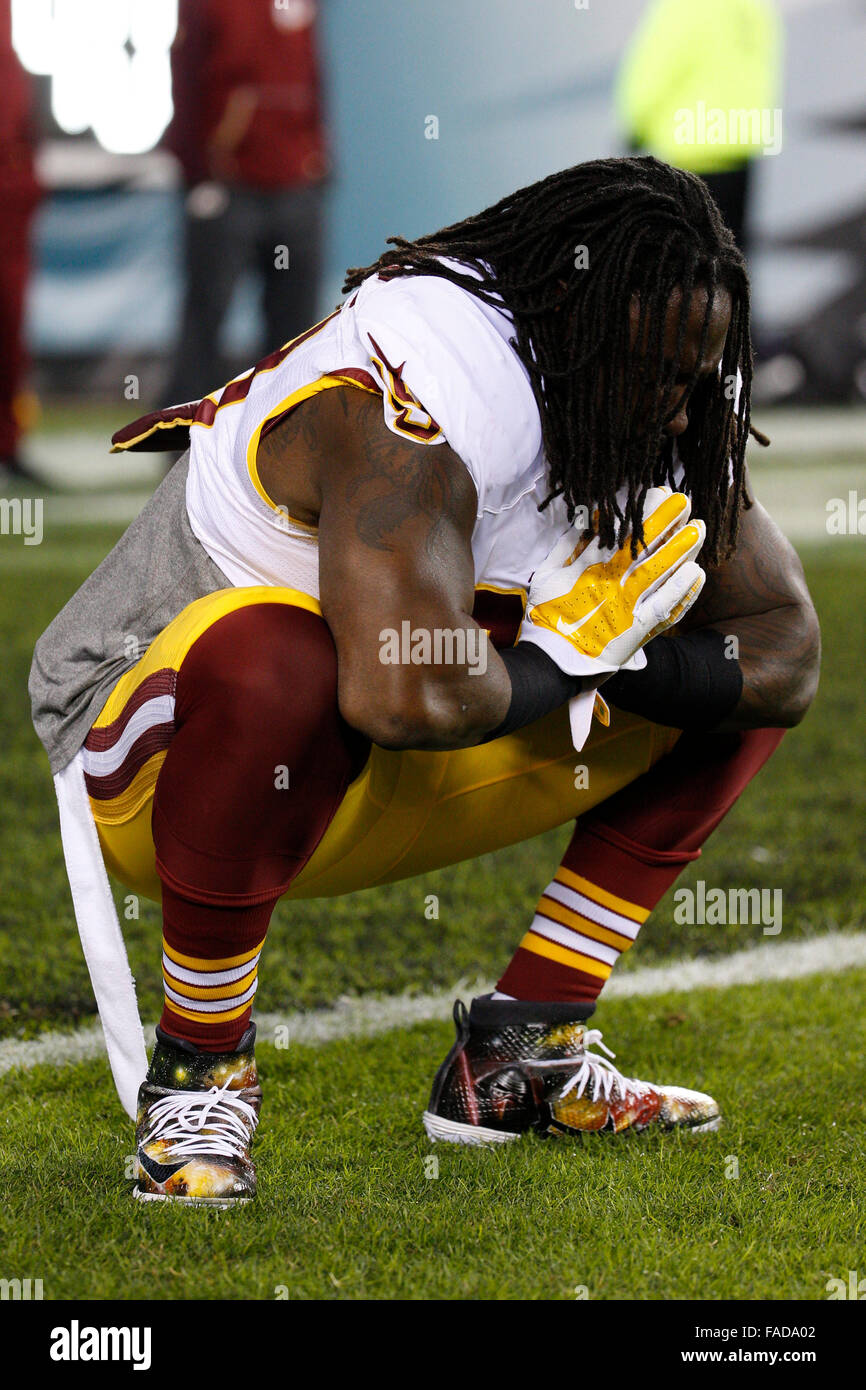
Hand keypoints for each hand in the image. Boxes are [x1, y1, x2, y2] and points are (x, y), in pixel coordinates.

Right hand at [520, 487, 705, 677]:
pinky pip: (665, 609)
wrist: (550, 661)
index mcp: (590, 569)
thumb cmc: (546, 617)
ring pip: (659, 572)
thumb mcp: (547, 575)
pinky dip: (682, 592)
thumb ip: (567, 546)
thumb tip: (588, 519)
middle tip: (684, 499)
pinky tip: (698, 572)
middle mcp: (611, 584)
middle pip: (644, 547)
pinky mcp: (637, 631)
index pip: (621, 533)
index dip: (642, 512)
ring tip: (699, 528)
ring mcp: (626, 607)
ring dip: (681, 549)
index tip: (657, 492)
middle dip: (666, 521)